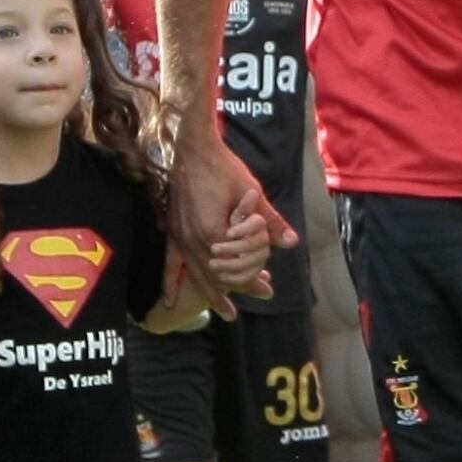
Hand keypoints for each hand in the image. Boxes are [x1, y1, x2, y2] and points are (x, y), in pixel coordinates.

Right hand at [161, 130, 291, 317]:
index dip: (252, 278)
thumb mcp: (251, 193)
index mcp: (213, 233)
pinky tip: (171, 300)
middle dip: (237, 289)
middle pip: (217, 274)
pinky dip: (172, 283)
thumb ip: (269, 221)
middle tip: (256, 301)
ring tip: (226, 312)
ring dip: (211, 293)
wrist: (192, 149)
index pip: (235, 266)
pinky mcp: (172, 231)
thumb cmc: (224, 167)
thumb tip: (290, 242)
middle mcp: (192, 240)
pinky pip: (171, 264)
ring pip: (196, 274)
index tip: (267, 288)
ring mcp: (179, 237)